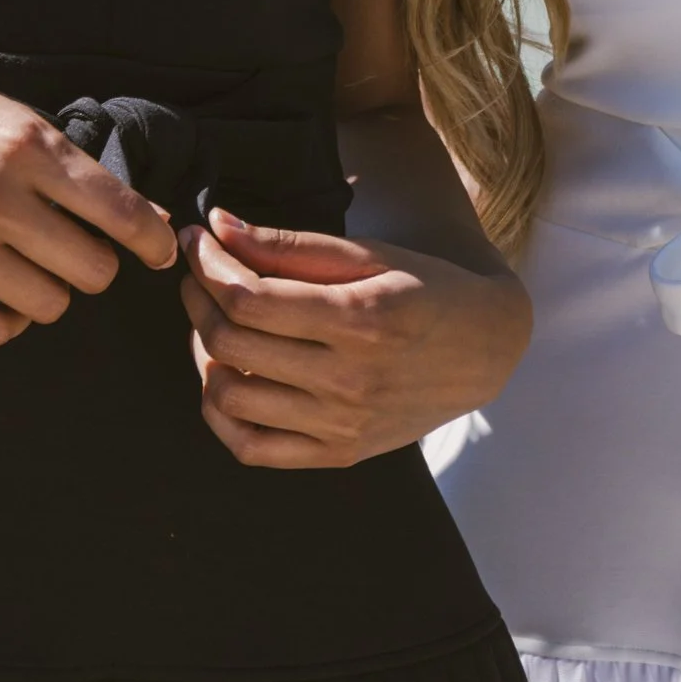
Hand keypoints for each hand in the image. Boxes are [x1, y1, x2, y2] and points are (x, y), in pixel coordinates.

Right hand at [0, 27, 176, 349]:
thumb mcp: (2, 115)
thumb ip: (64, 164)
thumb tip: (140, 214)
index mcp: (27, 146)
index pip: (121, 213)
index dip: (153, 240)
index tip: (160, 250)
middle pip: (92, 270)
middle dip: (96, 265)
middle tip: (76, 250)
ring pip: (48, 305)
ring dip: (50, 292)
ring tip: (30, 267)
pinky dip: (6, 318)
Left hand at [183, 205, 531, 467]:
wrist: (485, 349)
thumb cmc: (427, 290)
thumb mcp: (369, 255)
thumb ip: (291, 246)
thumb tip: (219, 228)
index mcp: (359, 321)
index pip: (248, 299)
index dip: (207, 265)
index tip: (196, 241)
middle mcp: (348, 380)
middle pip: (230, 345)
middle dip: (197, 300)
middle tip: (199, 276)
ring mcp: (340, 425)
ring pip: (228, 399)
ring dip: (203, 354)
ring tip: (215, 324)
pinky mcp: (337, 453)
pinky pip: (250, 449)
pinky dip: (220, 415)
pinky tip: (224, 378)